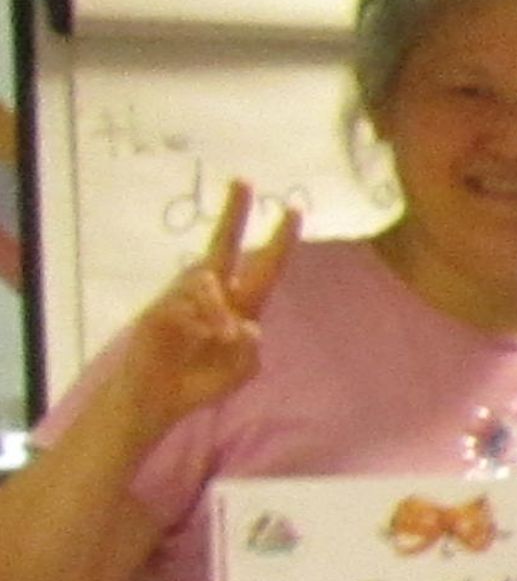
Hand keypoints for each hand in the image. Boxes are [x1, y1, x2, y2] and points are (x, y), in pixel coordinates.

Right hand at [119, 183, 297, 437]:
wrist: (159, 398)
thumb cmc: (201, 381)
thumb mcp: (240, 369)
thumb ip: (249, 350)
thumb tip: (247, 326)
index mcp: (241, 305)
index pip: (264, 267)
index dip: (279, 240)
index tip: (294, 209)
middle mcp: (214, 293)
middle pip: (224, 244)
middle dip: (234, 213)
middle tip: (244, 181)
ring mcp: (184, 297)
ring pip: (209, 279)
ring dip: (217, 307)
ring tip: (221, 337)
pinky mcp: (160, 307)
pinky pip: (185, 300)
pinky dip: (199, 317)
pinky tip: (198, 335)